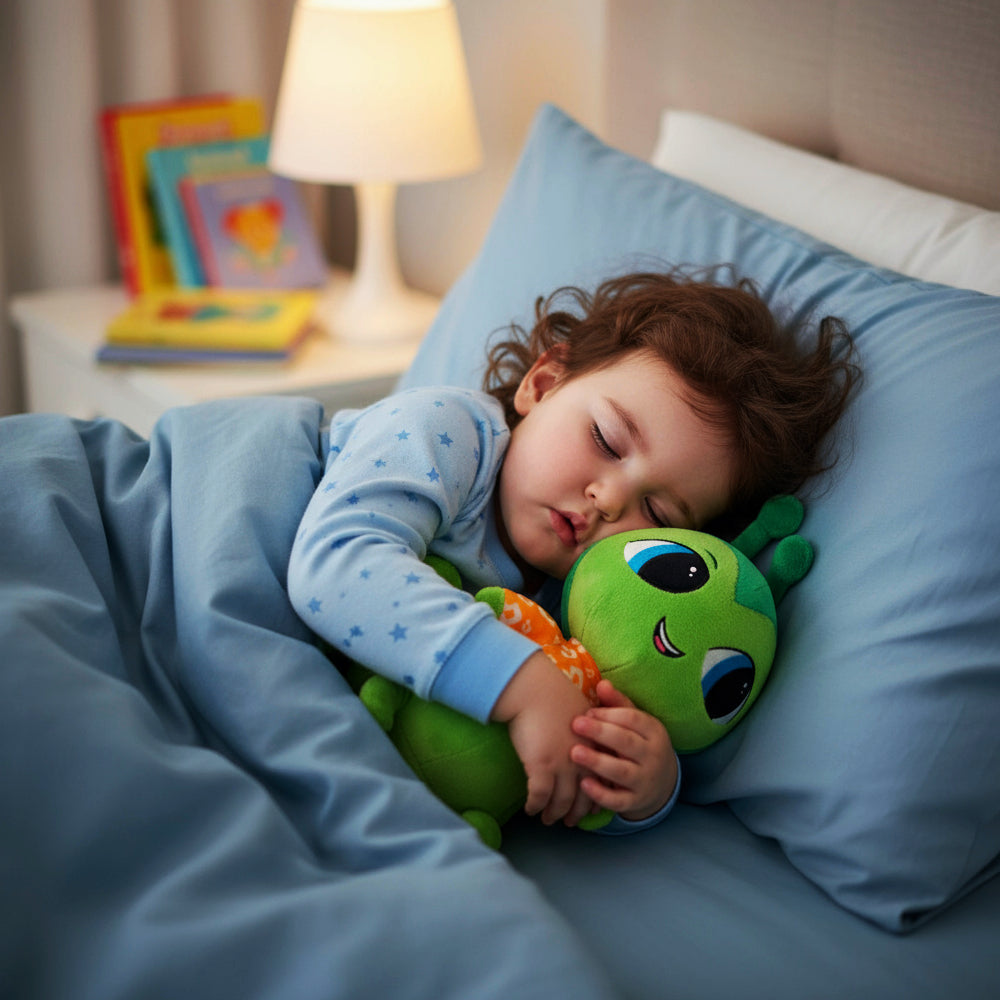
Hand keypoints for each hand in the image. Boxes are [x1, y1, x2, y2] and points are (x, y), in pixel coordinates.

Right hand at [491, 650, 595, 826]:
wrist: (535, 688)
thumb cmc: (553, 693)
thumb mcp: (579, 710)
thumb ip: (585, 728)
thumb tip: (581, 740)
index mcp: (595, 745)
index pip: (601, 778)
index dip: (597, 795)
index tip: (592, 806)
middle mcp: (583, 759)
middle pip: (584, 795)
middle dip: (577, 811)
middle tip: (570, 821)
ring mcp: (563, 766)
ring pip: (561, 801)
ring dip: (554, 813)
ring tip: (547, 819)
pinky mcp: (542, 768)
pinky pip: (539, 797)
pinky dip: (535, 806)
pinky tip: (530, 808)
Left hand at [569, 680, 677, 821]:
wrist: (661, 784)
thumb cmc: (639, 744)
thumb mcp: (635, 724)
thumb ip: (618, 704)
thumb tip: (601, 683)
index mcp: (653, 731)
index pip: (633, 719)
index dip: (609, 714)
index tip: (587, 711)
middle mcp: (652, 756)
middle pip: (627, 743)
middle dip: (600, 733)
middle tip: (576, 724)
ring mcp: (645, 781)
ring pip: (621, 771)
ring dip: (597, 762)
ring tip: (574, 752)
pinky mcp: (635, 802)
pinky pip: (618, 800)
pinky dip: (601, 793)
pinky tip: (583, 783)